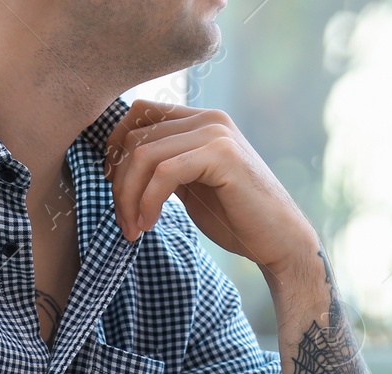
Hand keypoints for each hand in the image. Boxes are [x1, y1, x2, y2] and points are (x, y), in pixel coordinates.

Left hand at [103, 99, 318, 276]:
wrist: (279, 240)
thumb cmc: (235, 217)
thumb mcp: (190, 184)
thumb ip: (164, 166)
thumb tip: (118, 165)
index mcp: (200, 120)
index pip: (139, 114)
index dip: (115, 149)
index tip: (112, 187)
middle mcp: (208, 118)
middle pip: (135, 138)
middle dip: (119, 185)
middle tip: (124, 223)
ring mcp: (216, 133)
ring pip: (144, 155)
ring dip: (128, 198)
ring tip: (133, 229)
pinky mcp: (221, 155)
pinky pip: (164, 172)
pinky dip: (148, 201)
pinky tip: (149, 224)